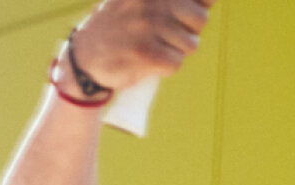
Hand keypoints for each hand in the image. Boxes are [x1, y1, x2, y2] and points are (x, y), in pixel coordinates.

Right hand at [72, 0, 210, 91]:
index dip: (201, 6)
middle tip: (169, 36)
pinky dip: (167, 68)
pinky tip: (152, 63)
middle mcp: (153, 0)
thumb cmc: (122, 26)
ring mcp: (148, 25)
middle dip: (189, 32)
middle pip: (200, 20)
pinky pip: (176, 63)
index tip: (186, 15)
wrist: (85, 57)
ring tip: (157, 49)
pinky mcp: (144, 53)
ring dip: (178, 52)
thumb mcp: (141, 0)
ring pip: (190, 44)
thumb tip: (209, 2)